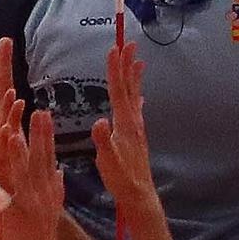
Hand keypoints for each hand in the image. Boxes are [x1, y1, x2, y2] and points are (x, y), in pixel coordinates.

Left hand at [0, 105, 65, 239]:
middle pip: (42, 157)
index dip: (47, 136)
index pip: (49, 157)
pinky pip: (9, 190)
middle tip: (39, 109)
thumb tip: (59, 172)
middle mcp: (44, 191)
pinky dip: (2, 176)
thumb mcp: (49, 210)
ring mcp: (33, 200)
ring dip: (21, 148)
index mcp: (49, 189)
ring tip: (16, 127)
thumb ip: (54, 189)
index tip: (45, 114)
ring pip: (27, 169)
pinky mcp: (19, 212)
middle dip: (40, 133)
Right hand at [89, 43, 162, 215]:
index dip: (115, 70)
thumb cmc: (121, 179)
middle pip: (129, 88)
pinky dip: (136, 97)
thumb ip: (103, 142)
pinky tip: (138, 97)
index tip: (114, 50)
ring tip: (137, 60)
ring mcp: (137, 128)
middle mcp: (133, 122)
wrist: (139, 195)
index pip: (118, 92)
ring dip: (134, 77)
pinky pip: (136, 109)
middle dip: (127, 65)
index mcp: (124, 125)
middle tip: (128, 44)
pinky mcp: (137, 136)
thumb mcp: (107, 161)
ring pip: (134, 96)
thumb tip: (99, 122)